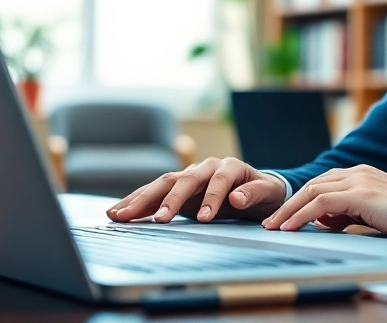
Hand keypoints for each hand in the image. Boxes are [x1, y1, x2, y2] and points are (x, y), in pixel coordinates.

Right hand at [106, 157, 286, 223]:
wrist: (256, 191)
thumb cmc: (263, 193)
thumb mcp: (267, 193)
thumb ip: (253, 193)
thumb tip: (236, 198)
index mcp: (229, 166)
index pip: (218, 180)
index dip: (212, 198)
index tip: (205, 219)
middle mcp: (205, 167)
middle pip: (183, 180)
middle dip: (167, 199)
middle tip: (156, 219)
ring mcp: (188, 176)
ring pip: (162, 184)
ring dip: (141, 199)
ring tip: (120, 214)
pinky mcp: (177, 188)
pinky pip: (154, 194)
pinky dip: (137, 203)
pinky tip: (118, 212)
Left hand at [261, 164, 386, 241]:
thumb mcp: (380, 214)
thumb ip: (354, 214)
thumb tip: (328, 222)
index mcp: (365, 175)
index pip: (324, 184)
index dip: (303, 200)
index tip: (288, 217)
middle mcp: (360, 173)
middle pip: (313, 185)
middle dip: (289, 204)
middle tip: (271, 222)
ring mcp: (360, 181)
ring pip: (312, 191)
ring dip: (289, 210)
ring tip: (274, 227)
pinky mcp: (362, 194)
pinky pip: (320, 203)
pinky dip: (301, 215)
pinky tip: (291, 227)